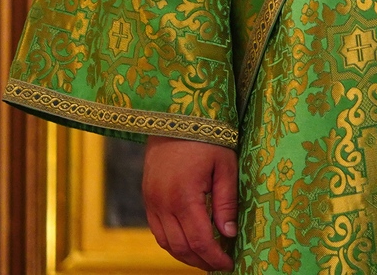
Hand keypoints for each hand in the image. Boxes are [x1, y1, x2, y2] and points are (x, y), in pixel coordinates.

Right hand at [143, 136, 236, 269]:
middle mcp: (162, 204)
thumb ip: (226, 201)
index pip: (200, 240)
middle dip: (201, 261)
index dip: (214, 257)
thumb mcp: (225, 166)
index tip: (229, 264)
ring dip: (185, 255)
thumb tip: (228, 234)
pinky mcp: (147, 198)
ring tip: (206, 259)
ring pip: (166, 242)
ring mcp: (151, 202)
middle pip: (181, 247)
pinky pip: (157, 231)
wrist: (173, 117)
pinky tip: (188, 243)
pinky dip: (172, 243)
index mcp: (184, 197)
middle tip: (220, 265)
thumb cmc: (206, 138)